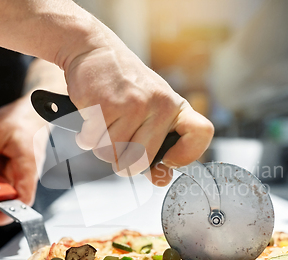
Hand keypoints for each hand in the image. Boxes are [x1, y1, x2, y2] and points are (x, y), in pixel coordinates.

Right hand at [59, 25, 213, 186]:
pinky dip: (86, 137)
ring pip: (112, 155)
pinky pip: (92, 143)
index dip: (185, 156)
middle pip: (140, 162)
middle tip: (118, 142)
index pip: (201, 133)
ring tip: (105, 124)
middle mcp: (160, 105)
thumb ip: (156, 147)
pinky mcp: (107, 104)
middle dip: (122, 162)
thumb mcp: (149, 110)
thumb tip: (160, 180)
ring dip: (102, 147)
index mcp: (175, 107)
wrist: (96, 51)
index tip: (168, 160)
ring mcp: (134, 104)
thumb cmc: (124, 86)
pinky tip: (93, 118)